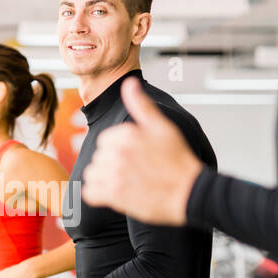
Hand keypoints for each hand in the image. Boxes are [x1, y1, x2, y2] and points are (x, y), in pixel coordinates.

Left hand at [81, 76, 202, 223]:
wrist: (189, 192)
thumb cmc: (178, 160)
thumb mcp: (162, 127)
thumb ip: (141, 105)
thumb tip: (129, 82)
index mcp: (126, 133)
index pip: (105, 140)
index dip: (119, 150)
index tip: (135, 157)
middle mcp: (118, 152)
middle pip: (98, 157)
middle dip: (111, 165)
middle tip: (134, 171)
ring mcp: (115, 174)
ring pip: (92, 174)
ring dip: (103, 180)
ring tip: (125, 183)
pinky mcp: (113, 195)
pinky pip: (89, 193)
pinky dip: (98, 195)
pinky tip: (114, 194)